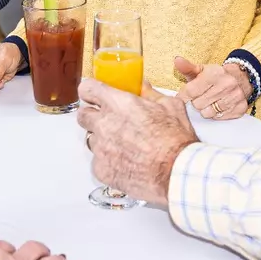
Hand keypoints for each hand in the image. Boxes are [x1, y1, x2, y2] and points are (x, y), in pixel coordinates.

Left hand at [76, 78, 196, 206]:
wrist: (177, 172)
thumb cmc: (175, 140)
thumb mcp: (170, 106)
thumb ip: (150, 94)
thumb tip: (142, 86)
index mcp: (118, 104)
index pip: (87, 89)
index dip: (90, 91)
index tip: (94, 95)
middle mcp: (104, 125)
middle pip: (83, 115)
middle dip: (93, 116)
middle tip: (109, 121)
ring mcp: (100, 149)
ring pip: (91, 140)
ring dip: (102, 140)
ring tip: (124, 146)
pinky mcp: (101, 170)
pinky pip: (98, 162)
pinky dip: (108, 162)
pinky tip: (126, 163)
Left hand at [174, 56, 251, 119]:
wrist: (240, 78)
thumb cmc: (216, 75)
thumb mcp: (201, 69)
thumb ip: (187, 67)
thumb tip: (177, 61)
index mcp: (215, 73)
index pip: (191, 91)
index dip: (184, 96)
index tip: (182, 97)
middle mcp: (227, 84)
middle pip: (198, 104)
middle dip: (196, 102)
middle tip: (200, 97)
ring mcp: (235, 97)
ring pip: (207, 113)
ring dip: (205, 109)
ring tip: (208, 101)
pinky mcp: (240, 108)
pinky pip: (218, 118)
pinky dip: (215, 114)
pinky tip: (217, 105)